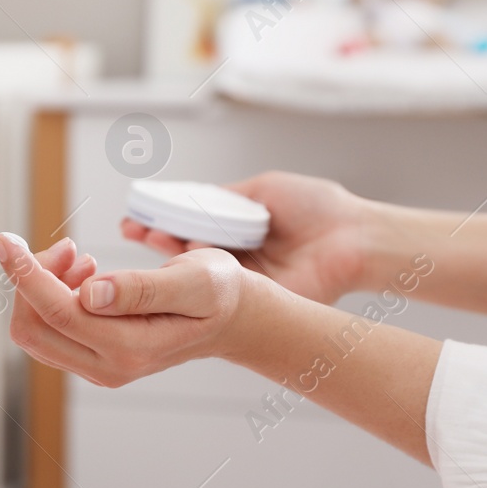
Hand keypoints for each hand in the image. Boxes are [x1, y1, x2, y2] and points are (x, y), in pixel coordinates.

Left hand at [0, 233, 252, 386]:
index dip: (25, 273)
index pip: (58, 312)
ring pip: (35, 329)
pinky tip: (83, 274)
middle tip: (69, 247)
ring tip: (80, 259)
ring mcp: (97, 367)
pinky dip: (51, 296)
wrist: (231, 319)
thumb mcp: (194, 282)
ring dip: (42, 286)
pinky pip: (49, 330)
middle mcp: (107, 366)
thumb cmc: (218, 293)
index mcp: (130, 348)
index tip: (3, 239)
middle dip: (34, 279)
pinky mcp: (91, 358)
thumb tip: (89, 293)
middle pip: (33, 326)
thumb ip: (142, 289)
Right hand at [121, 171, 377, 304]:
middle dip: (155, 237)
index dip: (162, 219)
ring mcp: (241, 280)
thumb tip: (192, 196)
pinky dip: (195, 274)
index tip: (136, 213)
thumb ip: (228, 196)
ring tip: (149, 235)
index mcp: (238, 229)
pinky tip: (181, 257)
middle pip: (185, 249)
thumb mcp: (265, 189)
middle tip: (133, 227)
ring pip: (194, 269)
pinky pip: (215, 288)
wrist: (353, 238)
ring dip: (169, 254)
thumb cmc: (320, 208)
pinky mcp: (251, 298)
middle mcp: (235, 256)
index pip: (189, 224)